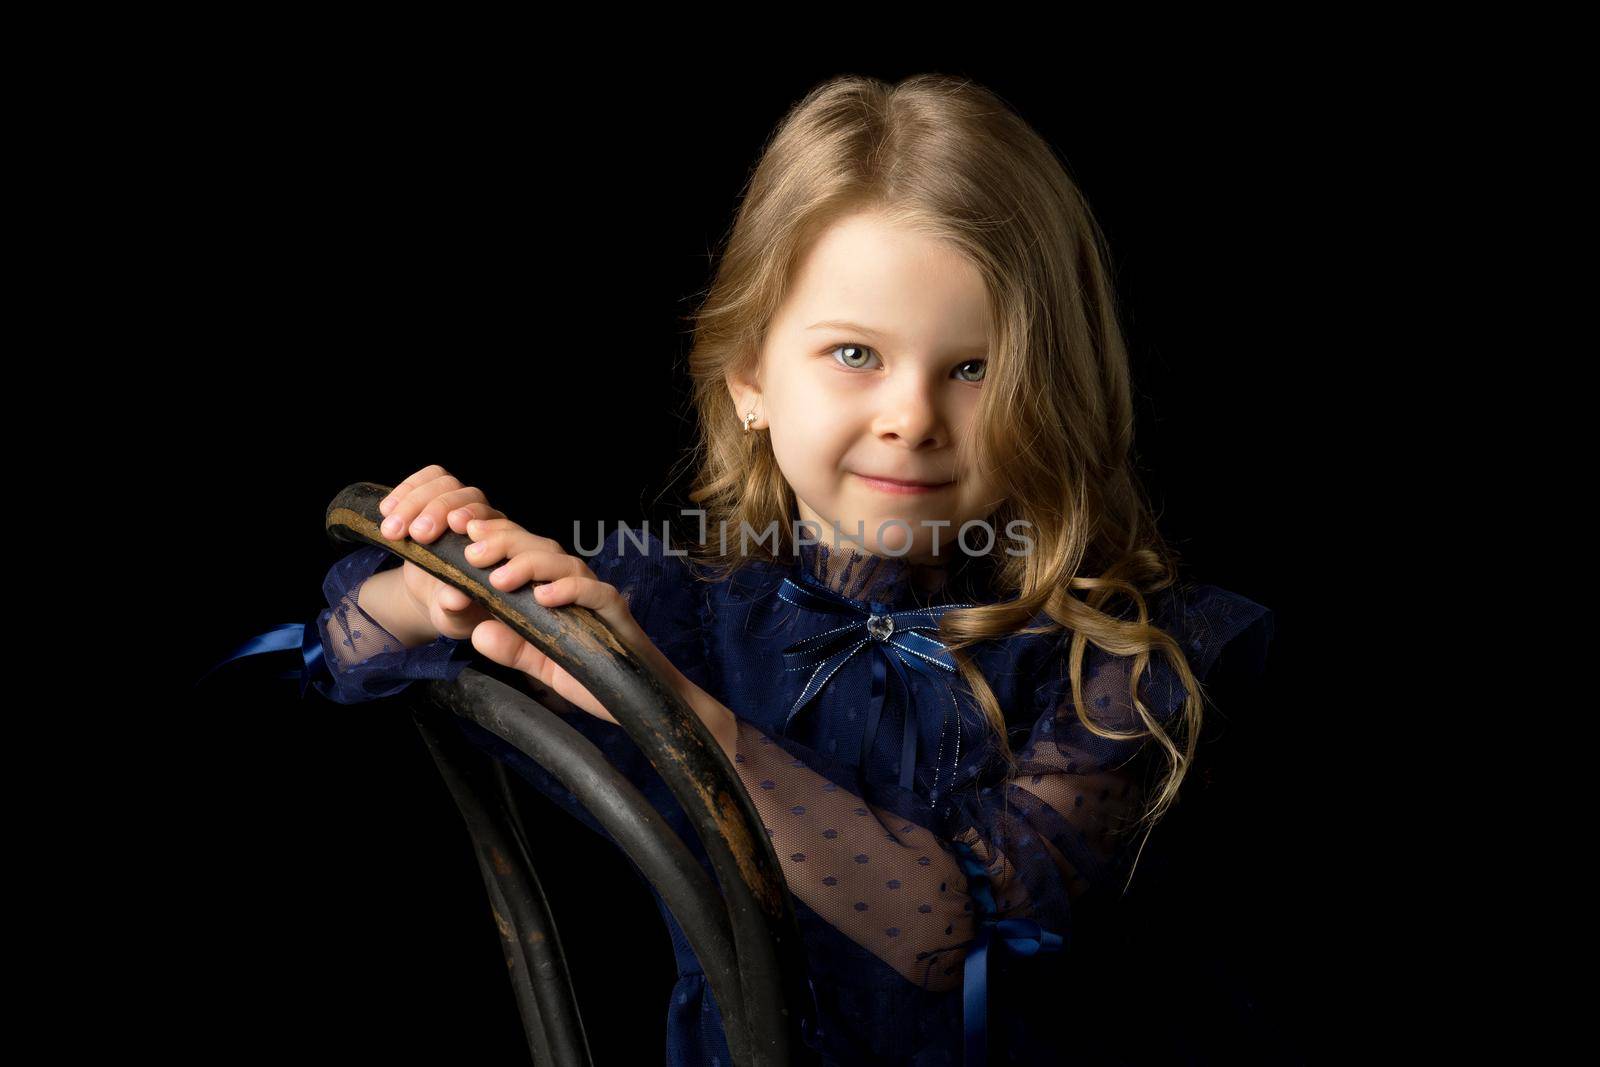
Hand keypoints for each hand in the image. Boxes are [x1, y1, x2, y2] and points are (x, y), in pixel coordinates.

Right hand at [377, 464, 506, 639]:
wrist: (434, 597)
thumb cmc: (453, 610)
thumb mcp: (454, 617)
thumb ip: (456, 609)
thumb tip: (455, 598)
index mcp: (504, 551)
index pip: (502, 526)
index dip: (482, 525)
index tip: (457, 531)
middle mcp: (488, 523)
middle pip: (472, 497)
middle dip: (441, 511)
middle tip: (417, 535)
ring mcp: (463, 507)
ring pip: (447, 483)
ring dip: (417, 501)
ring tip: (393, 530)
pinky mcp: (439, 498)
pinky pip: (429, 478)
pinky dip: (406, 489)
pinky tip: (387, 510)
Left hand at [460, 516, 695, 729]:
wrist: (637, 699)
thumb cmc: (590, 674)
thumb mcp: (539, 664)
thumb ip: (510, 648)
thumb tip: (478, 633)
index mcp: (551, 587)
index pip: (521, 551)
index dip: (495, 536)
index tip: (462, 531)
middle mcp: (573, 584)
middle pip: (538, 548)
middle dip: (503, 543)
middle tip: (472, 553)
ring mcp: (595, 595)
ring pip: (564, 563)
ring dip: (529, 565)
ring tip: (499, 578)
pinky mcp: (616, 612)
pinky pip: (595, 592)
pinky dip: (569, 590)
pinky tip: (544, 597)